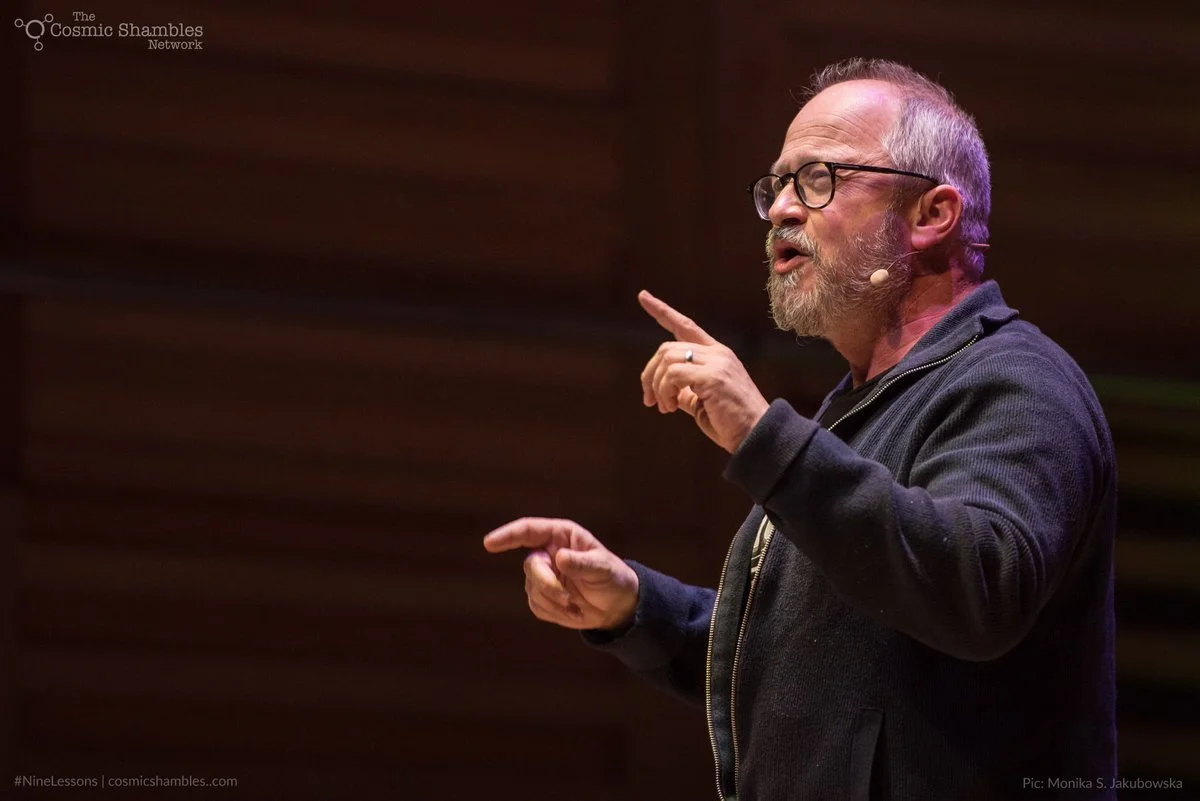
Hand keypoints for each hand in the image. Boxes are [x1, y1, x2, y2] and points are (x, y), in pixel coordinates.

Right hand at [483, 517, 638, 631]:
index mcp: (560, 536)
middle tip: (566, 597)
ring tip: (576, 606)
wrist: (617, 605)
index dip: (507, 535)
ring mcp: (543, 575)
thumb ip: (583, 563)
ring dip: (553, 601)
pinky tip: (572, 611)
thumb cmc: (613, 578)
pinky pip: (536, 606)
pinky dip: (554, 613)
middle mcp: (548, 553)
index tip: (489, 543)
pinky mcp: (542, 597)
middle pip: (530, 565)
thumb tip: (559, 558)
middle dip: (546, 583)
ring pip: (532, 588)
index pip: (528, 531)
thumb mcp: (603, 568)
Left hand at [638, 290, 770, 452]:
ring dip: (657, 386)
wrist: (755, 436)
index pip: (685, 326)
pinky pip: (673, 374)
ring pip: (667, 360)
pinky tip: (670, 407)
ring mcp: (717, 362)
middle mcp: (718, 353)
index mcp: (717, 355)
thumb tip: (664, 390)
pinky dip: (664, 391)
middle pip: (667, 349)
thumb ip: (684, 390)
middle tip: (650, 401)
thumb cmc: (730, 423)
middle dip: (650, 374)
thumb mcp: (701, 402)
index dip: (662, 311)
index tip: (643, 296)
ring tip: (664, 407)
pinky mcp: (713, 377)